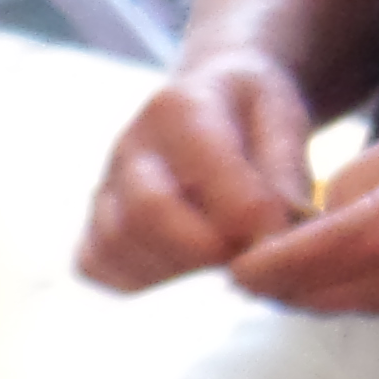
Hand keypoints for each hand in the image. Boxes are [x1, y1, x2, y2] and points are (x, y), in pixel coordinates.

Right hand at [77, 49, 321, 292]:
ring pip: (117, 247)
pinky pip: (100, 265)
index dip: (245, 217)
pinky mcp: (94, 225)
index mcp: (178, 108)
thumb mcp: (282, 113)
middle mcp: (129, 147)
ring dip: (178, 269)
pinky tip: (190, 270)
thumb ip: (284, 168)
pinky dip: (145, 281)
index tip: (282, 243)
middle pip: (145, 214)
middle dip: (205, 250)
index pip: (201, 172)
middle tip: (251, 259)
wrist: (209, 97)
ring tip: (226, 259)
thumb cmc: (251, 110)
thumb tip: (277, 234)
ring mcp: (105, 187)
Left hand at [225, 106, 378, 320]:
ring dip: (328, 286)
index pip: (284, 271)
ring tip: (328, 250)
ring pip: (352, 307)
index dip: (250, 268)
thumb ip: (352, 183)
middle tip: (267, 255)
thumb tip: (319, 213)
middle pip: (309, 302)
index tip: (236, 257)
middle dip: (281, 282)